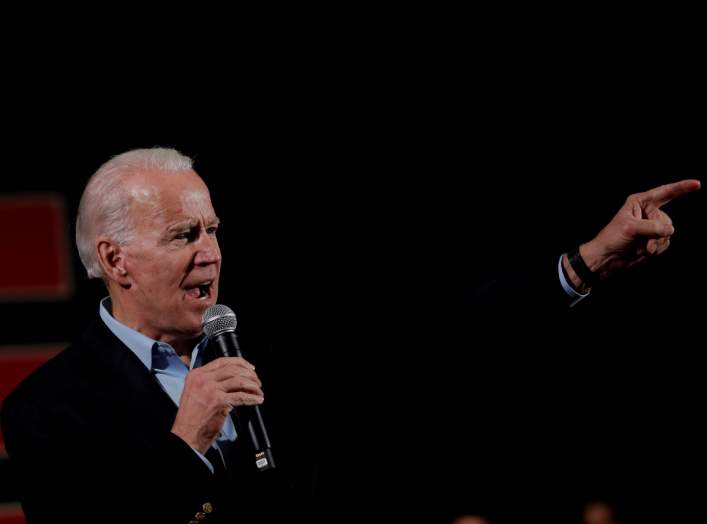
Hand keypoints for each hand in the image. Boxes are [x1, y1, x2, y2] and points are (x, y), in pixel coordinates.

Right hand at [171, 357, 263, 453]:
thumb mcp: (194, 391)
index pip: (222, 361)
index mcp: (196, 374)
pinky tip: (257, 400)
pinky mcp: (219, 402)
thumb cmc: (191, 417)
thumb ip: (208, 381)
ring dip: (253, 386)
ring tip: (258, 391)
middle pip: (233, 369)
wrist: (185, 436)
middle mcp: (203, 379)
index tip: (250, 368)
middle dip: (250, 375)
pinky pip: (241, 396)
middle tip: (257, 382)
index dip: (240, 363)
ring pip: (239, 380)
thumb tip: (231, 376)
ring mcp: (211, 390)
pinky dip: (252, 398)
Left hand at [564, 179, 700, 290]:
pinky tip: (645, 251)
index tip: (697, 184)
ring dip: (656, 243)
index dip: (681, 188)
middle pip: (666, 220)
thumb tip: (669, 230)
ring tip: (642, 247)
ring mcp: (652, 226)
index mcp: (639, 202)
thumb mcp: (631, 228)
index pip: (664, 192)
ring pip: (668, 233)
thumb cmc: (612, 238)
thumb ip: (652, 227)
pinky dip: (657, 249)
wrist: (607, 258)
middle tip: (644, 242)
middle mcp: (648, 211)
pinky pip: (666, 242)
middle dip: (657, 234)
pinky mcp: (654, 239)